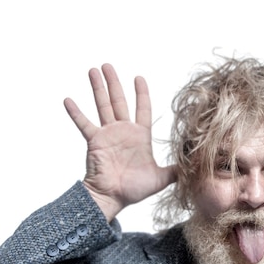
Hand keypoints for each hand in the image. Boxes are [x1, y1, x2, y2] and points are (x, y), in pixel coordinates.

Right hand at [64, 64, 175, 220]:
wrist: (113, 198)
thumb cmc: (134, 189)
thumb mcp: (161, 178)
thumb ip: (176, 169)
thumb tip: (195, 165)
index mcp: (139, 136)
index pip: (142, 109)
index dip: (141, 93)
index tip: (139, 78)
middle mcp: (123, 131)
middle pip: (119, 101)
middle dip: (114, 83)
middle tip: (107, 65)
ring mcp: (107, 134)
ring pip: (102, 106)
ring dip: (98, 88)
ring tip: (93, 70)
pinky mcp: (95, 141)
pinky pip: (84, 124)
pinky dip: (76, 113)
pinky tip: (68, 100)